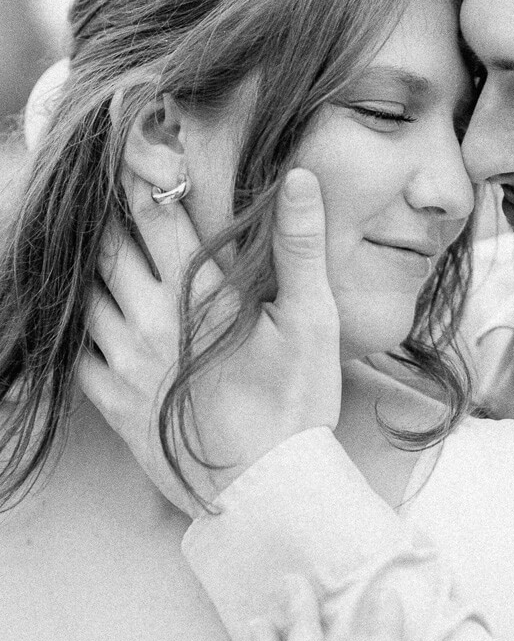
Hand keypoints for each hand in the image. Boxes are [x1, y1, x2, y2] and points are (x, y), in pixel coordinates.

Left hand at [78, 167, 340, 513]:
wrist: (266, 493)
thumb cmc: (297, 403)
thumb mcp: (312, 320)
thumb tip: (298, 178)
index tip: (131, 147)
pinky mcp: (112, 403)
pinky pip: (74, 350)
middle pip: (107, 246)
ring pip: (84, 293)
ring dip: (88, 263)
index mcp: (196, 295)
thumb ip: (299, 245)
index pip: (153, 213)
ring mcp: (124, 364)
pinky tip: (89, 312)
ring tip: (94, 241)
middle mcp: (148, 322)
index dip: (140, 173)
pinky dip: (76, 322)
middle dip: (106, 211)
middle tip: (104, 185)